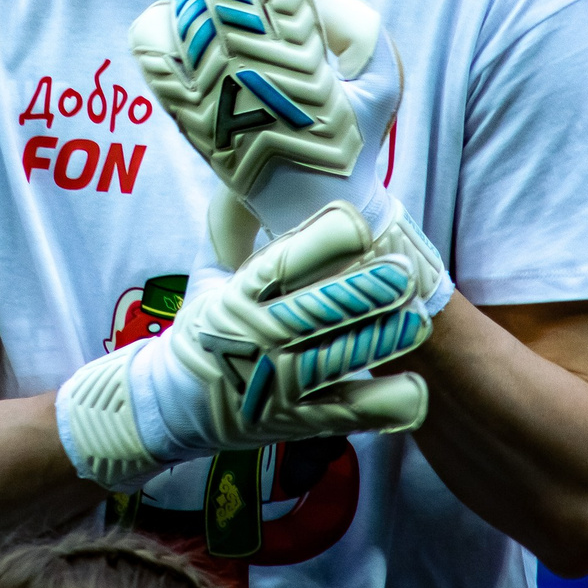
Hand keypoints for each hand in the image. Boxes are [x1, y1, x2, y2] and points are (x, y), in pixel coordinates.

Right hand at [55, 204, 440, 489]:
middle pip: (315, 311)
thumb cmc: (202, 328)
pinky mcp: (297, 420)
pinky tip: (413, 386)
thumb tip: (245, 167)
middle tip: (403, 270)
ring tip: (416, 320)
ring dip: (380, 340)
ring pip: (337, 360)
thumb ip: (231, 223)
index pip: (279, 264)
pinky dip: (383, 403)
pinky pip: (348, 413)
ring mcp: (277, 385)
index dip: (320, 243)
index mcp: (235, 296)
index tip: (357, 222)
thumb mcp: (208, 274)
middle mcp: (256, 339)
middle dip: (363, 291)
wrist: (171, 405)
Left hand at [131, 0, 403, 239]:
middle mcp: (250, 65)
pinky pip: (150, 43)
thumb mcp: (382, 83)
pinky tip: (180, 19)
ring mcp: (211, 85)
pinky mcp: (182, 107)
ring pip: (186, 1)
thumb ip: (361, 29)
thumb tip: (317, 3)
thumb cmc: (351, 140)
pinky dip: (160, 19)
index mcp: (304, 55)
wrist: (311, 210)